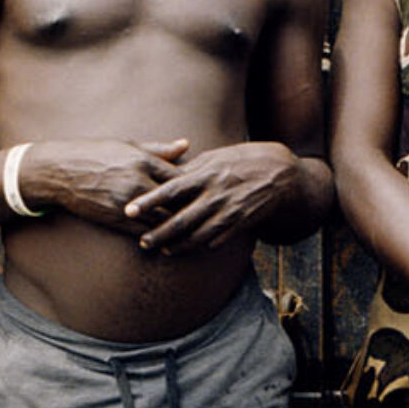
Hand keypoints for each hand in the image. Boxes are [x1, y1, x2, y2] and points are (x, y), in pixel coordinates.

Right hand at [14, 138, 190, 233]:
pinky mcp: (116, 219)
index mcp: (142, 159)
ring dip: (179, 226)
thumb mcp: (126, 145)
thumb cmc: (94, 154)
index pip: (179, 175)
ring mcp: (127, 202)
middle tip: (209, 213)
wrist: (59, 172)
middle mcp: (137, 181)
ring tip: (196, 231)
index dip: (195, 184)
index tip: (206, 189)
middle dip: (192, 207)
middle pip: (176, 200)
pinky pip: (145, 232)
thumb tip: (186, 145)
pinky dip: (160, 236)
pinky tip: (171, 240)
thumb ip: (159, 149)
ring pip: (163, 219)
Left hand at [126, 142, 306, 253]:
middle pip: (181, 219)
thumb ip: (190, 168)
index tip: (128, 209)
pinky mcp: (240, 223)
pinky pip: (218, 239)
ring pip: (198, 235)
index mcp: (205, 174)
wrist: (280, 172)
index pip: (170, 189)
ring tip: (163, 250)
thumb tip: (164, 173)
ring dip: (179, 245)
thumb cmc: (241, 160)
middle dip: (159, 233)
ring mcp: (229, 211)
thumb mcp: (215, 157)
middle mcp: (215, 194)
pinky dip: (203, 245)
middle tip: (142, 242)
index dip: (149, 201)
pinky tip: (190, 249)